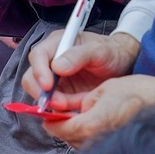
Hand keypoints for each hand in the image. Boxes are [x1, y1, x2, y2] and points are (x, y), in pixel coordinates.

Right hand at [21, 30, 139, 112]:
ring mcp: (54, 79)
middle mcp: (51, 61)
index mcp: (57, 44)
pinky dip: (64, 109)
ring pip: (41, 95)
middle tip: (61, 103)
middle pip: (31, 78)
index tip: (48, 86)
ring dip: (57, 103)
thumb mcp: (100, 50)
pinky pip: (54, 104)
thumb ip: (79, 55)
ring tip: (80, 102)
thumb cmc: (112, 51)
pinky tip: (80, 105)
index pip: (37, 56)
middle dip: (43, 93)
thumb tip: (56, 67)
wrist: (123, 63)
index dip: (39, 72)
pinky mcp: (61, 93)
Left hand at [44, 74, 154, 147]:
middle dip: (62, 128)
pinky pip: (94, 146)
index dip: (51, 121)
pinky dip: (88, 137)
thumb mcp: (104, 89)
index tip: (47, 116)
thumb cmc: (140, 92)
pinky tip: (94, 126)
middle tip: (60, 116)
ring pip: (80, 145)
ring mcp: (106, 147)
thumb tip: (73, 111)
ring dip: (75, 133)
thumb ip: (82, 102)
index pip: (59, 129)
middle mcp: (96, 141)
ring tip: (77, 119)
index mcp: (90, 124)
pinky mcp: (115, 148)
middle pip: (68, 139)